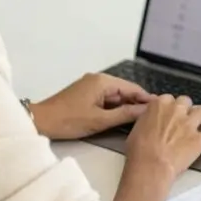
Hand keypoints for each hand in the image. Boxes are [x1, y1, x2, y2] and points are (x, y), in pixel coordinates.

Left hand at [31, 73, 152, 139]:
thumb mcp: (100, 120)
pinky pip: (106, 99)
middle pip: (124, 91)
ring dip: (126, 106)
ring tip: (141, 119)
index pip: (132, 88)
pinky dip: (114, 107)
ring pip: (115, 96)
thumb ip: (125, 114)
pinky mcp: (85, 94)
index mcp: (103, 81)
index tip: (160, 109)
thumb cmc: (69, 120)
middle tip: (153, 117)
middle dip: (137, 103)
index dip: (146, 99)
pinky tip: (122, 118)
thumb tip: (146, 111)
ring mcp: (91, 86)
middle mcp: (98, 79)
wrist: (40, 122)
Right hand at [125, 95, 200, 181]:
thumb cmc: (137, 151)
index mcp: (159, 105)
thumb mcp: (136, 128)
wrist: (150, 166)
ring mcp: (190, 124)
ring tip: (200, 123)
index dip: (169, 107)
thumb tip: (150, 120)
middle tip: (182, 119)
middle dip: (185, 109)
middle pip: (186, 101)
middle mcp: (176, 110)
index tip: (168, 114)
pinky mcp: (200, 139)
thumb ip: (147, 119)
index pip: (168, 99)